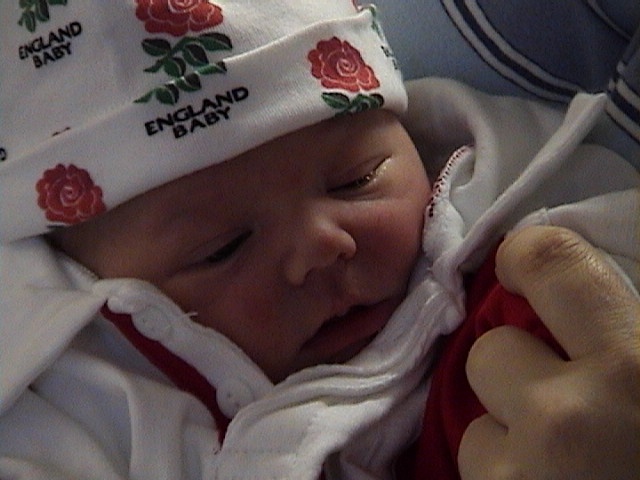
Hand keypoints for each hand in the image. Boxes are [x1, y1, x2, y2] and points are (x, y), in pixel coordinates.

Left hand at [458, 226, 639, 478]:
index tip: (521, 269)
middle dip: (517, 370)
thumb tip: (580, 295)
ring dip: (509, 437)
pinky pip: (476, 470)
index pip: (550, 261)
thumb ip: (629, 339)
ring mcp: (523, 471)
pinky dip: (504, 478)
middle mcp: (572, 415)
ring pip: (477, 420)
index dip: (526, 258)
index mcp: (638, 368)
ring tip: (565, 469)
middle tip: (560, 402)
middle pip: (491, 349)